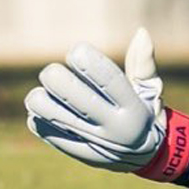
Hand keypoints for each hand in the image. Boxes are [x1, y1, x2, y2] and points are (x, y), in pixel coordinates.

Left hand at [25, 29, 188, 179]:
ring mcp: (94, 142)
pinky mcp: (77, 153)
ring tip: (42, 92)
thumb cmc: (144, 112)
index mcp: (134, 110)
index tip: (75, 51)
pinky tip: (42, 109)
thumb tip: (141, 32)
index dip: (90, 64)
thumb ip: (142, 62)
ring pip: (55, 118)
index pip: (110, 82)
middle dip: (57, 79)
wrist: (145, 156)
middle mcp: (114, 128)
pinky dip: (37, 118)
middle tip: (51, 71)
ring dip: (41, 100)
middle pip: (78, 100)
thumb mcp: (150, 90)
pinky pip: (47, 133)